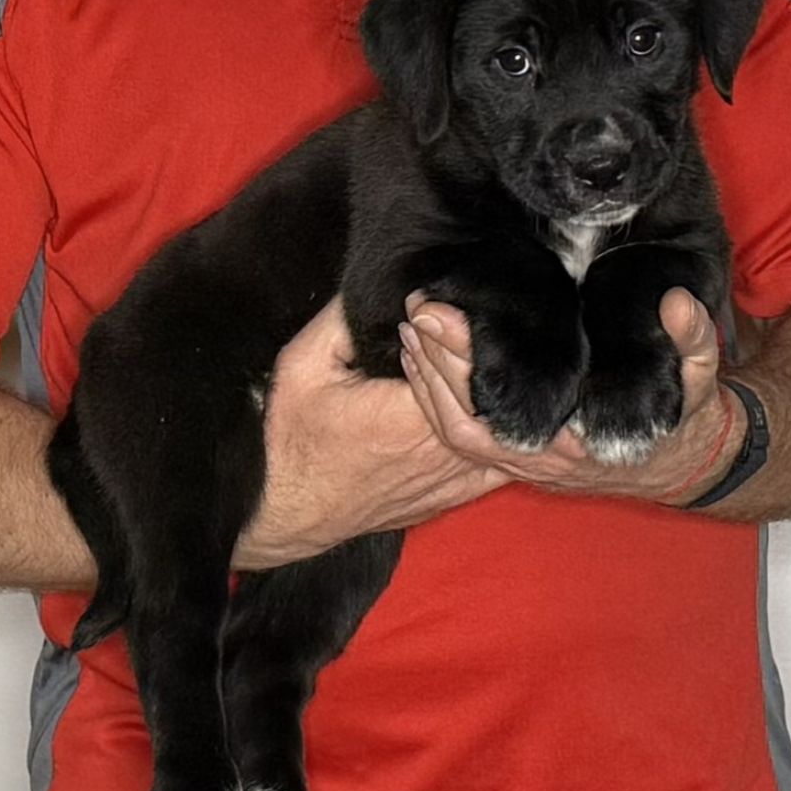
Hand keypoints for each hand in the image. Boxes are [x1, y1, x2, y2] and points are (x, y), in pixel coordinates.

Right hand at [232, 297, 509, 568]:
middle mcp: (445, 452)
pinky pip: (502, 459)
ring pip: (504, 426)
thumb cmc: (292, 439)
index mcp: (412, 418)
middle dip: (474, 352)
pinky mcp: (459, 492)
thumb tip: (385, 281)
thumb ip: (346, 318)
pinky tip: (491, 404)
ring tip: (466, 359)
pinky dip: (503, 431)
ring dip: (493, 390)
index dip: (454, 328)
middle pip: (493, 391)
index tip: (425, 311)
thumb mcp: (303, 364)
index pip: (467, 361)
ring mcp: (458, 477)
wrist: (286, 510)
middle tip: (445, 327)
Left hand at [399, 287, 747, 504]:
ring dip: (427, 381)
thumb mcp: (699, 374)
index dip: (468, 356)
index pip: (508, 397)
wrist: (676, 461)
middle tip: (417, 308)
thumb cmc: (682, 413)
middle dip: (437, 360)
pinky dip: (433, 401)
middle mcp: (543, 456)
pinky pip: (460, 437)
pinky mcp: (513, 459)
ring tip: (410, 328)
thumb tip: (675, 304)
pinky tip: (421, 362)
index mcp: (579, 438)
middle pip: (469, 412)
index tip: (442, 312)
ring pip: (456, 430)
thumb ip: (692, 339)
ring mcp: (523, 462)